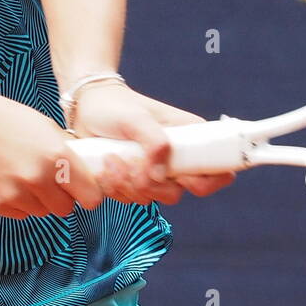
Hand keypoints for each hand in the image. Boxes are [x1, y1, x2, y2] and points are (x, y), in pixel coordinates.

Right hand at [0, 86, 104, 218]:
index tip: (82, 190)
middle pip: (65, 208)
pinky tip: (5, 180)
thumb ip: (64, 151)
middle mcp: (38, 179)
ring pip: (41, 211)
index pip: (90, 195)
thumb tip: (82, 172)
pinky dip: (17, 202)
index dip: (88, 193)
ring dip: (37, 199)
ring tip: (21, 175)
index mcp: (56, 156)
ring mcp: (15, 195)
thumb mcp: (41, 125)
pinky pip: (19, 213)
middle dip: (61, 197)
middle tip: (49, 180)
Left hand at [68, 83, 235, 205]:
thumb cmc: (116, 106)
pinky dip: (115, 188)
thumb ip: (154, 142)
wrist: (87, 108)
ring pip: (151, 199)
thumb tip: (160, 176)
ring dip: (128, 185)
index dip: (208, 182)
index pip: (219, 170)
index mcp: (190, 140)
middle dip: (152, 186)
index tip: (183, 178)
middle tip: (131, 165)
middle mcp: (176, 159)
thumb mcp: (136, 118)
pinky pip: (129, 199)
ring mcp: (154, 172)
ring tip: (111, 158)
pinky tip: (105, 167)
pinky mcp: (132, 181)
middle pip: (179, 192)